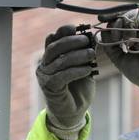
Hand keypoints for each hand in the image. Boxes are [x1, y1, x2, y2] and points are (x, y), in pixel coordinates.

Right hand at [35, 25, 97, 139]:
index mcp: (51, 56)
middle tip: (86, 41)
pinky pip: (62, 76)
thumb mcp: (83, 67)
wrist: (73, 111)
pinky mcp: (50, 87)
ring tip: (91, 55)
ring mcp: (45, 76)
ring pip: (59, 61)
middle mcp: (45, 64)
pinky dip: (76, 71)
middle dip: (71, 41)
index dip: (63, 31)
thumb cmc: (78, 88)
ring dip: (77, 56)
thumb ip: (85, 54)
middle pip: (54, 47)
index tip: (77, 28)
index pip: (53, 38)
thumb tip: (93, 39)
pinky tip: (87, 70)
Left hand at [96, 10, 138, 97]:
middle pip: (119, 17)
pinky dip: (129, 26)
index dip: (107, 20)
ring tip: (121, 41)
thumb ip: (109, 45)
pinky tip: (129, 39)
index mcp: (127, 38)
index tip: (100, 20)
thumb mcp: (118, 58)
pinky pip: (136, 17)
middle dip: (111, 24)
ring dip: (119, 26)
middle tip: (114, 39)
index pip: (115, 23)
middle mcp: (135, 31)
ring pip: (126, 15)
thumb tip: (102, 32)